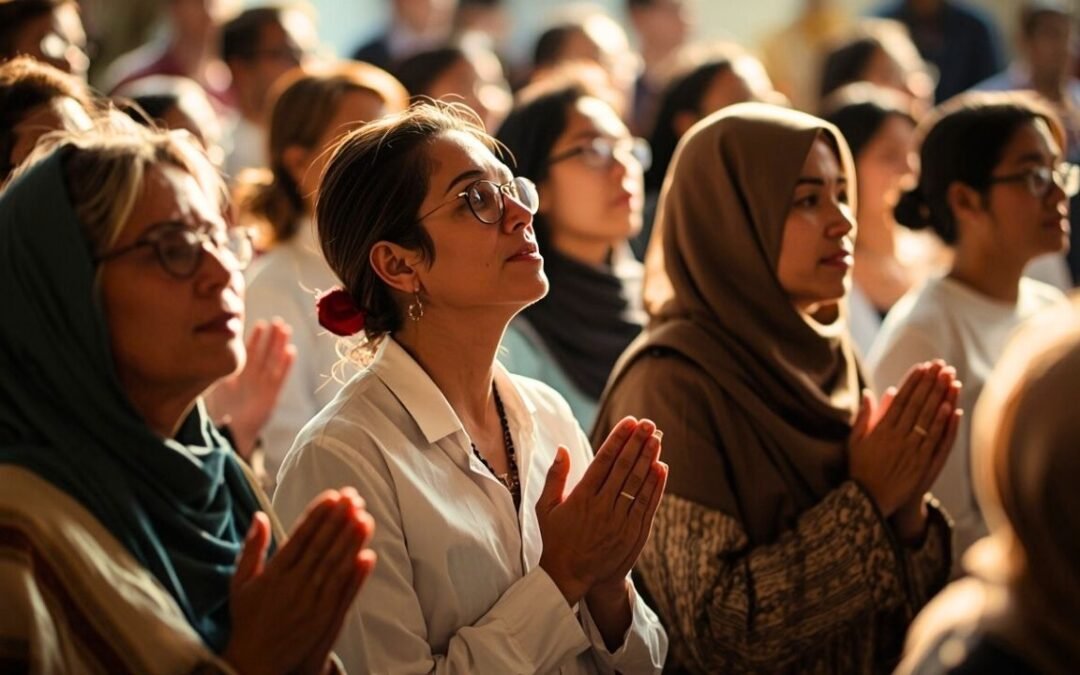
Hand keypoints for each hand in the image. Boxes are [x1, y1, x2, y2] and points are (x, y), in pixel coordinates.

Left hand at [205, 319, 295, 458]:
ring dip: (279, 346)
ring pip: (273, 361)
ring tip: (286, 330)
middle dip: (271, 337)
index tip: (259, 323)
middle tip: (278, 321)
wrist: (230, 434)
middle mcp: (252, 378)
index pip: (248, 352)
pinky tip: (291, 352)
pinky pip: (279, 377)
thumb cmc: (219, 413)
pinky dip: (285, 365)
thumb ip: (211, 372)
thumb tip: (200, 352)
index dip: (253, 338)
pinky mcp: (271, 396)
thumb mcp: (212, 388)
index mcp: (239, 375)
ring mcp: (263, 385)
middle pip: (264, 353)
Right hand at [222, 488, 375, 674]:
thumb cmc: (247, 618)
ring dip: (352, 540)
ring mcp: (310, 602)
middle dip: (339, 520)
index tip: (332, 496)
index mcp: (273, 574)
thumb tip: (259, 515)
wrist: (254, 661)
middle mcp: (293, 585)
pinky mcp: (324, 618)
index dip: (318, 515)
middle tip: (354, 497)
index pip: (300, 537)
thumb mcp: (240, 582)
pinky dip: (356, 574)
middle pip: (321, 547)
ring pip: (335, 566)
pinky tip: (368, 555)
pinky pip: (343, 592)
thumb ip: (252, 548)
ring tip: (365, 517)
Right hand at [536, 417, 667, 605]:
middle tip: (648, 423)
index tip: (629, 422)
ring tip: (656, 438)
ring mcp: (619, 521)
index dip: (618, 439)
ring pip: (637, 484)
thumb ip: (554, 477)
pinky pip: (646, 505)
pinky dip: (655, 486)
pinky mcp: (631, 534)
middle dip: (637, 443)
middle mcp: (601, 507)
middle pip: (624, 468)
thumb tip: (562, 449)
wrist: (570, 576)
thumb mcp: (546, 507)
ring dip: (648, 459)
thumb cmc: (555, 539)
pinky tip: (661, 467)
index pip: (604, 461)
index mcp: (581, 497)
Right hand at [848, 361, 959, 516]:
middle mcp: (897, 436)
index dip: (913, 382)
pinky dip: (943, 424)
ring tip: (950, 379)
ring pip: (928, 418)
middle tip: (941, 365)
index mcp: (881, 429)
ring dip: (939, 397)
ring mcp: (911, 450)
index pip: (900, 399)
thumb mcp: (855, 441)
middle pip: (917, 404)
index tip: (922, 367)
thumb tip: (872, 393)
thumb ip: (865, 417)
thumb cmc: (861, 469)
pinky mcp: (922, 463)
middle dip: (930, 383)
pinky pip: (935, 440)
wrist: (868, 500)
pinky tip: (950, 408)